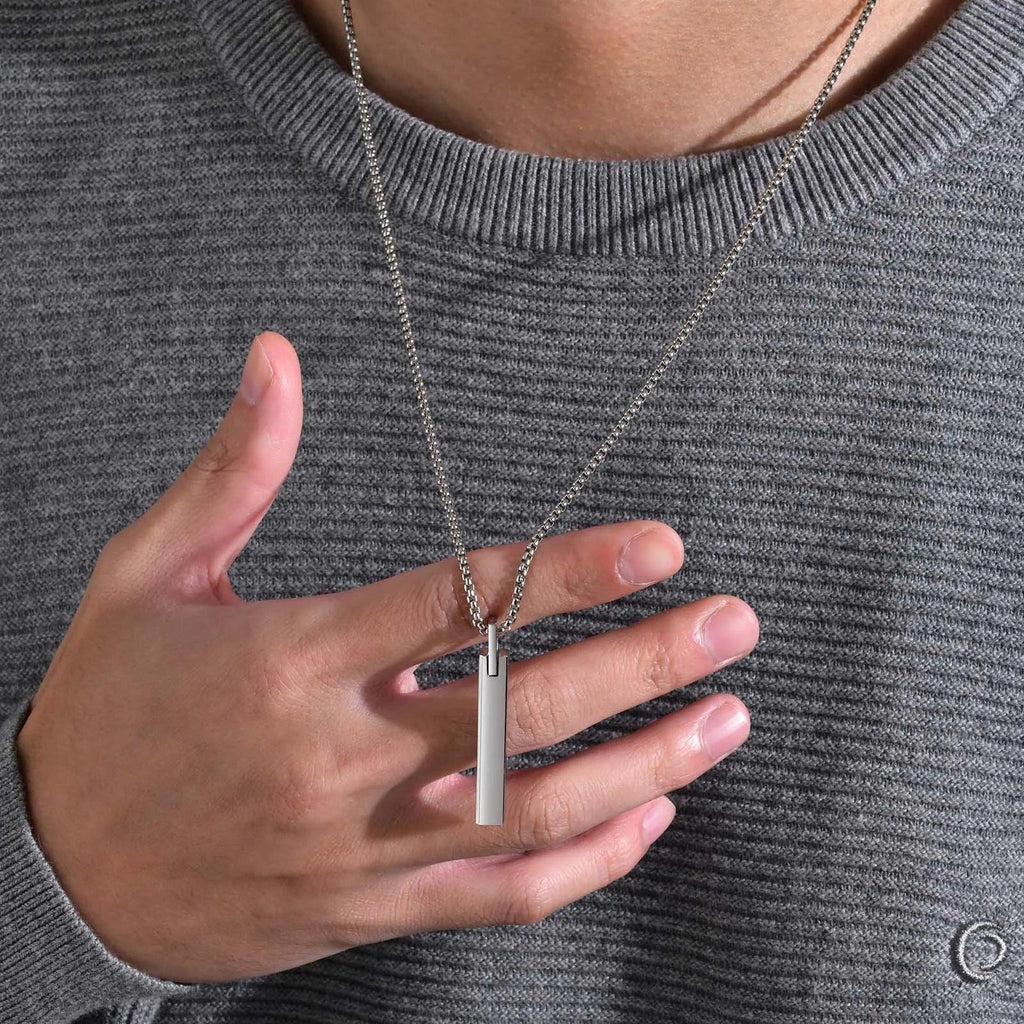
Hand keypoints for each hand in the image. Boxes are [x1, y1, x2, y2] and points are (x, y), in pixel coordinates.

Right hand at [14, 331, 758, 983]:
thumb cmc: (110, 708)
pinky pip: (500, 895)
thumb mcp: (147, 573)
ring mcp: (364, 844)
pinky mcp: (371, 907)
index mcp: (293, 657)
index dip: (570, 570)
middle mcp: (341, 756)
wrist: (57, 871)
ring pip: (536, 812)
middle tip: (732, 624)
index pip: (460, 602)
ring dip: (648, 765)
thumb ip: (234, 467)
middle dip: (644, 662)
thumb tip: (277, 355)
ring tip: (726, 717)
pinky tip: (651, 818)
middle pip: (524, 709)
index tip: (658, 544)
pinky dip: (588, 864)